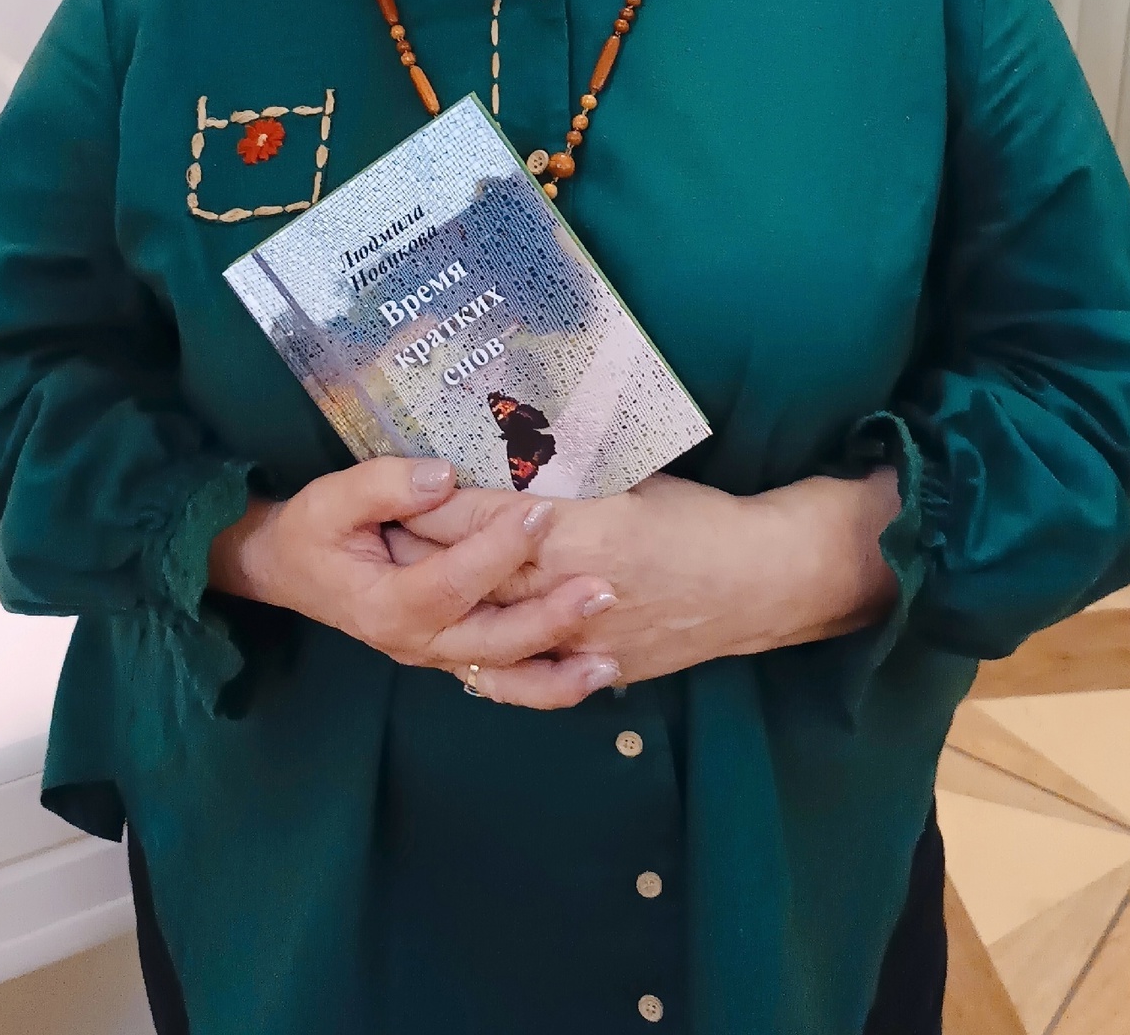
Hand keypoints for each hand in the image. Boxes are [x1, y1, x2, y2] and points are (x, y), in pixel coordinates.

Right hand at [207, 456, 622, 707]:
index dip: (496, 549)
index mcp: (386, 604)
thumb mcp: (332, 497)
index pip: (451, 581)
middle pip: (491, 640)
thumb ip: (385, 485)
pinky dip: (548, 685)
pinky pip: (503, 681)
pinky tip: (593, 673)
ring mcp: (435, 655)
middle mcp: (415, 642)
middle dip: (551, 618)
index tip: (540, 514)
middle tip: (602, 588)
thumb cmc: (313, 530)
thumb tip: (445, 477)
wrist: (289, 569)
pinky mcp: (451, 654)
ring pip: (504, 677)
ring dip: (560, 672)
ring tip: (612, 660)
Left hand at [388, 469, 901, 683]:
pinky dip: (488, 661)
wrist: (758, 582)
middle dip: (421, 554)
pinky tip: (452, 647)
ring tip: (397, 587)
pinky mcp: (598, 669)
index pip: (485, 513)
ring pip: (492, 626)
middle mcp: (572, 587)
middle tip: (371, 536)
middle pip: (475, 570)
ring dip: (444, 606)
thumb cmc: (695, 516)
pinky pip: (528, 674)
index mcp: (580, 528)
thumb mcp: (628, 477)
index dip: (433, 503)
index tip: (390, 488)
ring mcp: (583, 637)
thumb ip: (566, 477)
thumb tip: (512, 455)